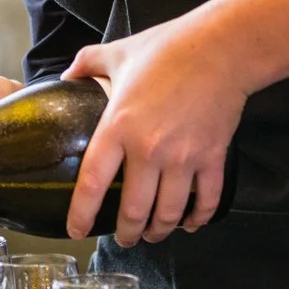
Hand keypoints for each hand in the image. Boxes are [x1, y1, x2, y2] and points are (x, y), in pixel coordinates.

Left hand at [63, 9, 250, 244]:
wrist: (221, 47)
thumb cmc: (167, 47)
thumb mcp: (118, 52)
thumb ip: (87, 64)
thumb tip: (67, 76)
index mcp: (119, 126)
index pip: (93, 182)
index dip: (82, 214)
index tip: (75, 231)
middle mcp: (149, 149)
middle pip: (134, 211)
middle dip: (127, 234)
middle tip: (122, 240)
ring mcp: (183, 157)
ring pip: (169, 213)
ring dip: (159, 231)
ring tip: (152, 235)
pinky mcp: (212, 157)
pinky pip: (206, 200)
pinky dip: (198, 219)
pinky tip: (190, 224)